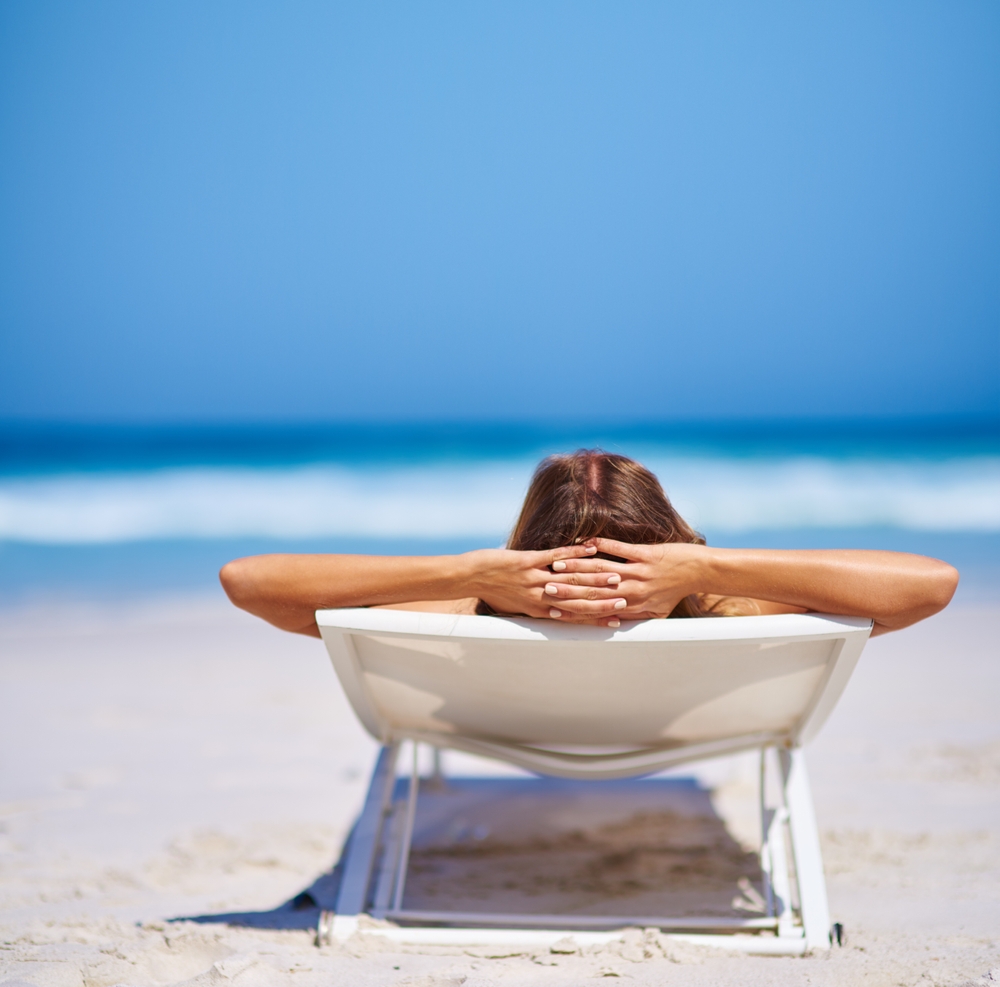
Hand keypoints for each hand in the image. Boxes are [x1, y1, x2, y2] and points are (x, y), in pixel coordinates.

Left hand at [468, 544, 628, 622]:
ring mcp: (534, 579)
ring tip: (617, 575)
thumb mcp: (516, 607)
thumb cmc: (491, 593)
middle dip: (603, 599)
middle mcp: (540, 597)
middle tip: (625, 599)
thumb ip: (536, 608)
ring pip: (571, 579)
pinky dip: (575, 553)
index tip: (617, 617)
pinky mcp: (526, 561)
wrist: (469, 578)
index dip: (597, 616)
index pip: (574, 615)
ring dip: (595, 577)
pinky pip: (555, 557)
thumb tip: (552, 611)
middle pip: (577, 600)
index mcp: (539, 609)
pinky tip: (591, 547)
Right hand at [540, 537, 708, 620]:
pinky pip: (620, 549)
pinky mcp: (646, 554)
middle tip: (546, 586)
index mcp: (633, 606)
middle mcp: (633, 591)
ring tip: (558, 564)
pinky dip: (602, 545)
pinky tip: (586, 542)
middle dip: (568, 588)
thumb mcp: (657, 611)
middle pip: (594, 590)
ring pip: (602, 569)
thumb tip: (615, 623)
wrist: (700, 572)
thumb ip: (636, 617)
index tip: (553, 607)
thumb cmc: (676, 591)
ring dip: (578, 566)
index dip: (574, 608)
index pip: (597, 608)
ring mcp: (639, 572)